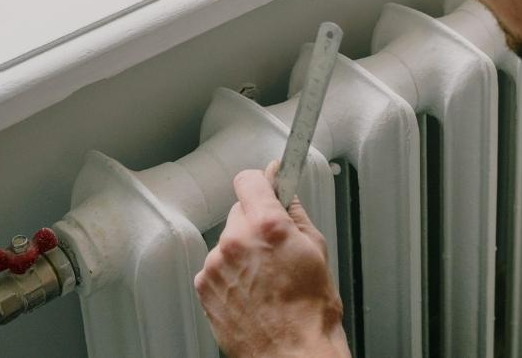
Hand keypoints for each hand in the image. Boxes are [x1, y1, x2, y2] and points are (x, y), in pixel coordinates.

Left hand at [194, 161, 349, 357]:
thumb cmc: (309, 312)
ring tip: (265, 278)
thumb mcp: (317, 251)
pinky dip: (231, 273)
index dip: (262, 183)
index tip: (268, 187)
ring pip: (228, 241)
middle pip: (240, 211)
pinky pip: (217, 265)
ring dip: (242, 250)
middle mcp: (236, 240)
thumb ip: (296, 214)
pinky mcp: (205, 285)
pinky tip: (251, 291)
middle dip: (256, 222)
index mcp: (267, 225)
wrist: (292, 354)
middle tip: (276, 248)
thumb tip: (286, 193)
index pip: (250, 180)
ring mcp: (216, 264)